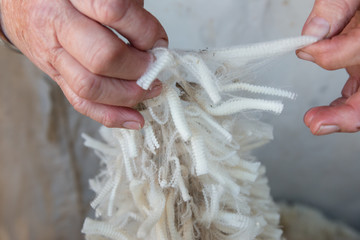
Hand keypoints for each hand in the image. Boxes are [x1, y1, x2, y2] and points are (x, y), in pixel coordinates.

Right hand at [0, 0, 167, 128]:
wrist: (21, 4)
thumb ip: (125, 8)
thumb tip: (155, 42)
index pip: (115, 12)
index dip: (145, 31)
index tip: (157, 41)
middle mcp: (57, 24)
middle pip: (103, 56)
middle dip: (138, 68)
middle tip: (153, 68)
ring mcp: (53, 55)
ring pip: (91, 86)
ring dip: (128, 95)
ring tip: (149, 90)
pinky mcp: (55, 76)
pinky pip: (81, 102)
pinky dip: (110, 115)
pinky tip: (132, 119)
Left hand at [297, 0, 359, 134]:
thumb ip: (337, 5)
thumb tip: (313, 32)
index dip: (329, 53)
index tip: (306, 47)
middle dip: (346, 114)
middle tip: (316, 122)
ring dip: (340, 114)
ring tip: (314, 121)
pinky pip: (357, 92)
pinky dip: (342, 105)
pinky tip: (325, 111)